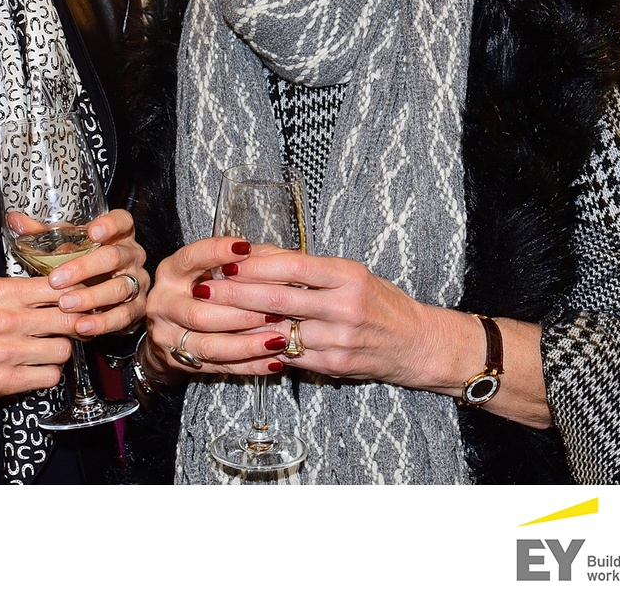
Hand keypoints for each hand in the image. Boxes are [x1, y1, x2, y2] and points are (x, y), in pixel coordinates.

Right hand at [0, 276, 75, 402]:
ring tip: (48, 350)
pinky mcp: (5, 381)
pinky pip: (50, 377)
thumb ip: (22, 291)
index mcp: (5, 293)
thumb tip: (61, 289)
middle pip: (70, 319)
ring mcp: (8, 352)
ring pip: (64, 350)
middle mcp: (9, 320)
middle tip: (72, 328)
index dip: (76, 295)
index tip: (78, 301)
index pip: (61, 287)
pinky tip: (36, 369)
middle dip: (76, 324)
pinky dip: (48, 374)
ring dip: (60, 351)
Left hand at [37, 208, 148, 337]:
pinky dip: (103, 322)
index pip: (122, 221)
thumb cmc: (84, 264)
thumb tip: (14, 220)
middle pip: (115, 257)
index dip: (110, 225)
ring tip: (66, 305)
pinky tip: (83, 325)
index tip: (93, 232)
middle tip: (57, 280)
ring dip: (91, 298)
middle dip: (85, 268)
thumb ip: (42, 234)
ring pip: (120, 288)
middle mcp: (132, 256)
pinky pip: (124, 315)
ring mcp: (137, 282)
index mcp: (119, 234)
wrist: (105, 296)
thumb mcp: (66, 246)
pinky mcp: (137, 308)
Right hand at [142, 236, 294, 380]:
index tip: (245, 248)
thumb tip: (278, 255)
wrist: (170, 327)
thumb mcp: (212, 266)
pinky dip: (250, 365)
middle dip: (241, 314)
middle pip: (200, 314)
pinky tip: (274, 361)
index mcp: (171, 272)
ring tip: (279, 339)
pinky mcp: (180, 362)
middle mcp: (164, 304)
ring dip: (248, 344)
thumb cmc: (200, 288)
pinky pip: (220, 367)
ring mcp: (169, 336)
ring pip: (210, 345)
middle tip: (276, 311)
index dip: (216, 253)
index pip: (190, 259)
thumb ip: (242, 261)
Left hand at [198, 250, 465, 390]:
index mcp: (348, 276)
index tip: (225, 261)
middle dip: (235, 294)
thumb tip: (258, 254)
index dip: (256, 264)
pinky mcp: (335, 365)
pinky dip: (263, 349)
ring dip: (240, 325)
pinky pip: (290, 357)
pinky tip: (238, 343)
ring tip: (211, 317)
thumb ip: (308, 268)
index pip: (293, 266)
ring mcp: (340, 339)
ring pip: (279, 331)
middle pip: (279, 299)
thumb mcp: (351, 274)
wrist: (416, 344)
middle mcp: (345, 306)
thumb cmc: (380, 302)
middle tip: (203, 288)